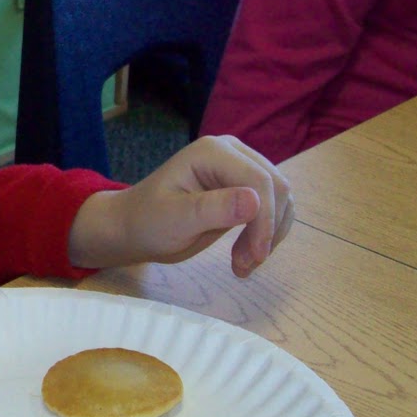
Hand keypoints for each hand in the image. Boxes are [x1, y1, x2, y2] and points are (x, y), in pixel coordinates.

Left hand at [67, 134, 292, 277]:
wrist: (136, 228)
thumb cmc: (147, 222)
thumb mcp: (175, 220)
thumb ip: (212, 209)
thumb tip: (255, 201)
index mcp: (213, 152)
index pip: (258, 180)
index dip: (265, 219)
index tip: (255, 256)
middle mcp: (232, 152)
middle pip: (276, 187)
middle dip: (267, 229)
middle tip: (244, 265)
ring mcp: (240, 168)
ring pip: (281, 199)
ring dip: (270, 235)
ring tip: (242, 264)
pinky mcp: (245, 188)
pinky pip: (274, 208)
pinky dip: (268, 234)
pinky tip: (246, 255)